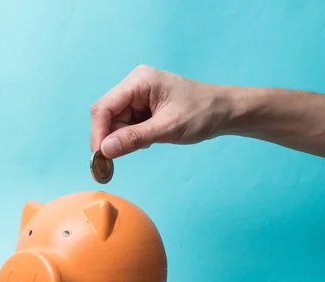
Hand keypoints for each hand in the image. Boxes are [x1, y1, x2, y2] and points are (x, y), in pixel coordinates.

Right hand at [90, 65, 230, 157]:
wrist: (225, 112)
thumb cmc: (202, 113)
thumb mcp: (168, 128)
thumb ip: (134, 138)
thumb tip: (105, 150)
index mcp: (139, 81)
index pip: (104, 107)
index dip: (98, 133)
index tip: (99, 156)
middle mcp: (134, 85)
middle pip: (107, 116)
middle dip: (112, 138)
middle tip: (122, 156)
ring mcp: (138, 96)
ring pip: (115, 123)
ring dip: (124, 138)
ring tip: (149, 142)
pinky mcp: (142, 107)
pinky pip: (126, 125)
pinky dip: (132, 137)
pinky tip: (151, 138)